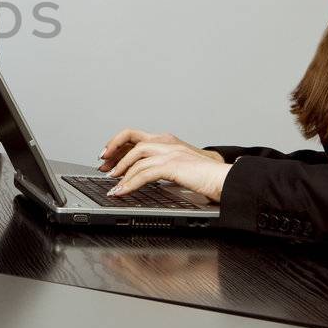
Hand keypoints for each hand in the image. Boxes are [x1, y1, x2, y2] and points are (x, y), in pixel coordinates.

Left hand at [99, 127, 228, 201]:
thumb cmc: (207, 176)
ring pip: (135, 156)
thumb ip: (163, 168)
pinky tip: (122, 192)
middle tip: (102, 165)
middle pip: (131, 137)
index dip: (118, 143)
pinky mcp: (172, 165)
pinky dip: (129, 183)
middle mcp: (166, 141)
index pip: (136, 136)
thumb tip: (144, 178)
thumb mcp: (180, 168)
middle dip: (113, 149)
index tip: (106, 156)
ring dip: (120, 170)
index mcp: (168, 140)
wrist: (226, 179)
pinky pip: (144, 173)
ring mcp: (169, 151)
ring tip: (111, 184)